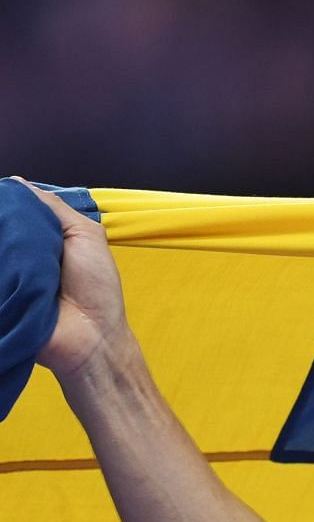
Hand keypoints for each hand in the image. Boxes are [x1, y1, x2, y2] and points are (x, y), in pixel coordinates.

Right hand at [6, 177, 130, 383]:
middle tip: (8, 226)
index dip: (5, 202)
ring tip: (9, 249)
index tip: (1, 195)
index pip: (11, 209)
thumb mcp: (86, 236)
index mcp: (39, 237)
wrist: (92, 337)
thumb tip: (18, 183)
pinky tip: (1, 262)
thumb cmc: (96, 289)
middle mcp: (18, 251)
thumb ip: (55, 208)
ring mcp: (5, 273)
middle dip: (1, 220)